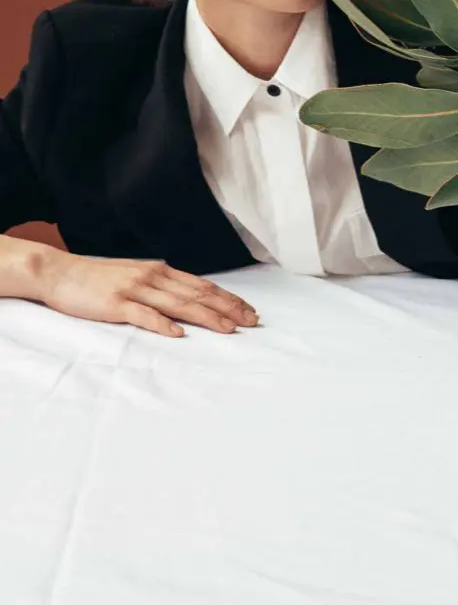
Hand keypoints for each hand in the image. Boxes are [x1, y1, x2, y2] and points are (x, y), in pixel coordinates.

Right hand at [32, 249, 258, 336]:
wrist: (59, 272)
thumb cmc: (97, 278)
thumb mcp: (135, 276)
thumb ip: (160, 285)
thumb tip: (186, 297)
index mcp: (159, 270)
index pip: (202, 285)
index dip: (227, 298)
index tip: (247, 310)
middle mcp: (152, 276)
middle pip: (198, 293)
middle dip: (228, 308)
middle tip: (251, 321)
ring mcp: (134, 289)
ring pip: (179, 304)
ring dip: (207, 317)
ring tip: (229, 329)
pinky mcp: (115, 303)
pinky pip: (143, 315)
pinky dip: (162, 324)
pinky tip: (178, 334)